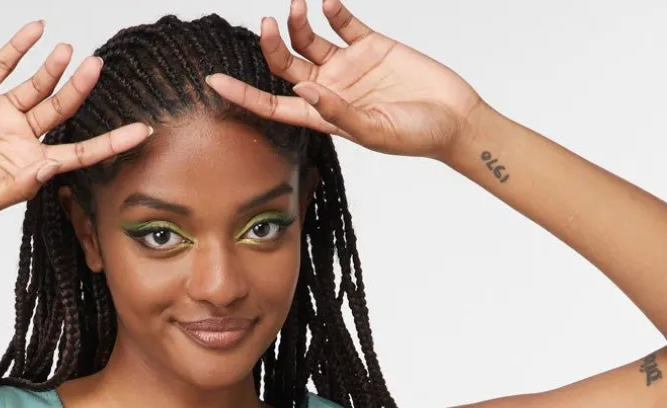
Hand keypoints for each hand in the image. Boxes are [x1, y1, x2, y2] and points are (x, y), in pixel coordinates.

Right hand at [0, 19, 151, 223]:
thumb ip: (14, 188)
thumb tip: (45, 171)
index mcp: (29, 168)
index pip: (80, 154)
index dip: (112, 143)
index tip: (142, 132)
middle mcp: (20, 139)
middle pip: (61, 110)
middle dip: (81, 89)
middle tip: (97, 66)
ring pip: (36, 85)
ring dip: (53, 67)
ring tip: (69, 50)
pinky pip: (1, 64)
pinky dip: (18, 47)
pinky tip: (36, 31)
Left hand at [205, 0, 483, 160]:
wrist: (453, 118)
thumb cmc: (415, 135)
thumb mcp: (374, 129)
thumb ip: (338, 112)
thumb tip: (302, 90)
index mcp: (324, 117)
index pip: (273, 106)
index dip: (243, 95)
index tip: (213, 83)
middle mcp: (330, 90)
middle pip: (286, 65)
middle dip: (271, 45)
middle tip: (267, 23)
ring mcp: (349, 66)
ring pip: (309, 39)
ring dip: (298, 21)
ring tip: (299, 3)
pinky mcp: (371, 44)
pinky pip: (343, 21)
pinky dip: (331, 7)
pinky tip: (324, 0)